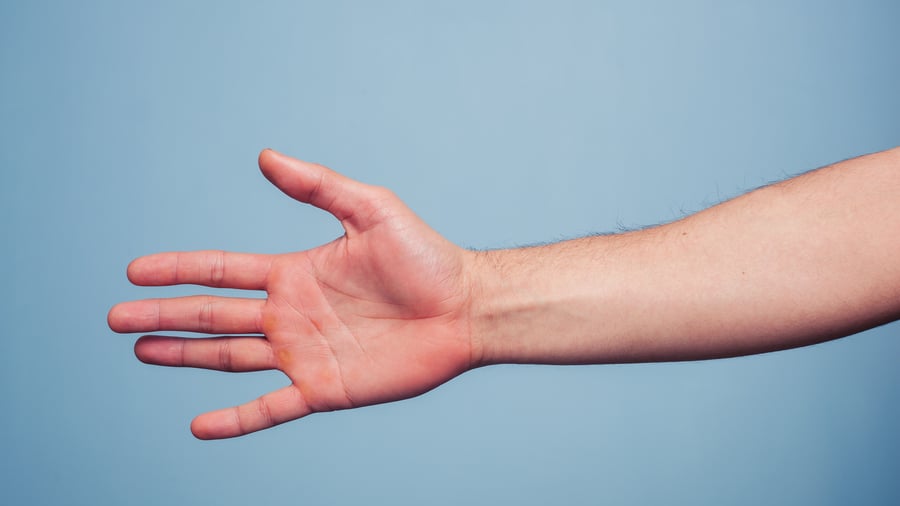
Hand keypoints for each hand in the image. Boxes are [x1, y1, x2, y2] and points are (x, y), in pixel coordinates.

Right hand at [109, 150, 477, 438]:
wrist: (465, 308)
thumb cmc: (425, 257)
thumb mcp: (370, 210)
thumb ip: (318, 185)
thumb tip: (265, 156)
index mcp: (295, 273)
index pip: (223, 271)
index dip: (180, 270)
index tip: (137, 270)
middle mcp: (292, 314)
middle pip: (215, 315)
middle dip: (165, 314)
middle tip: (116, 316)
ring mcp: (305, 353)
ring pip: (230, 357)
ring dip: (184, 355)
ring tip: (141, 350)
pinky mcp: (326, 388)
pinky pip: (272, 406)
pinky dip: (237, 419)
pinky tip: (200, 425)